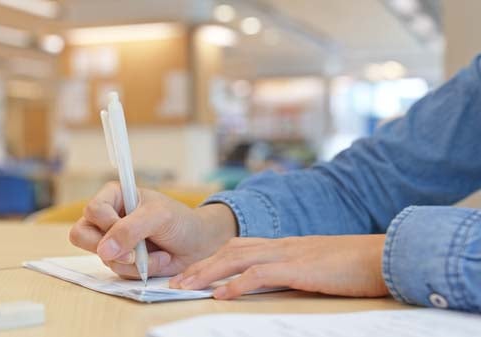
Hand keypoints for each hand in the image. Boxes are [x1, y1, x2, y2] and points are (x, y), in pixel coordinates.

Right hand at [69, 182, 236, 278]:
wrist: (198, 244)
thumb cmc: (179, 221)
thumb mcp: (158, 217)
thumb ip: (130, 229)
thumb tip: (104, 250)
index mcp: (114, 197)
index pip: (93, 210)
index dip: (107, 224)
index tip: (130, 231)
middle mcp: (108, 218)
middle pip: (82, 235)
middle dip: (109, 249)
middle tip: (132, 254)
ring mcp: (113, 241)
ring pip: (103, 258)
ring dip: (133, 262)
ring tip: (158, 254)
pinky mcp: (121, 261)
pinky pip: (118, 271)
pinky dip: (139, 271)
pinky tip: (157, 261)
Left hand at [169, 235, 388, 298]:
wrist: (383, 256)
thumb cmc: (353, 266)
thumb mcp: (316, 267)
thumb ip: (292, 270)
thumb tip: (272, 283)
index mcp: (283, 246)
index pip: (238, 247)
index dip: (211, 259)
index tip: (191, 273)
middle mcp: (280, 246)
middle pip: (229, 250)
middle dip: (199, 266)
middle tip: (174, 281)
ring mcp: (288, 255)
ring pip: (236, 259)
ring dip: (207, 273)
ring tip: (185, 286)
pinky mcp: (299, 268)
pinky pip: (260, 275)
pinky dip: (236, 284)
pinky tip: (221, 295)